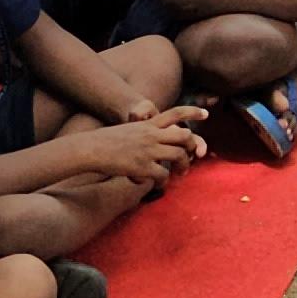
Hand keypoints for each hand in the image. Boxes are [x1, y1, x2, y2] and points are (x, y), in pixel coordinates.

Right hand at [74, 107, 209, 183]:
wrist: (90, 148)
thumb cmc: (105, 141)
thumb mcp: (128, 129)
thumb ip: (144, 133)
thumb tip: (154, 141)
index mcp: (148, 124)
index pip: (175, 113)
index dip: (193, 112)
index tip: (206, 114)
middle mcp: (151, 134)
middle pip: (185, 136)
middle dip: (193, 146)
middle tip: (192, 156)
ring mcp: (148, 150)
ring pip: (179, 155)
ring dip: (184, 166)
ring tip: (182, 173)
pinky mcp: (142, 166)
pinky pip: (163, 175)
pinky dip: (164, 181)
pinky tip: (160, 184)